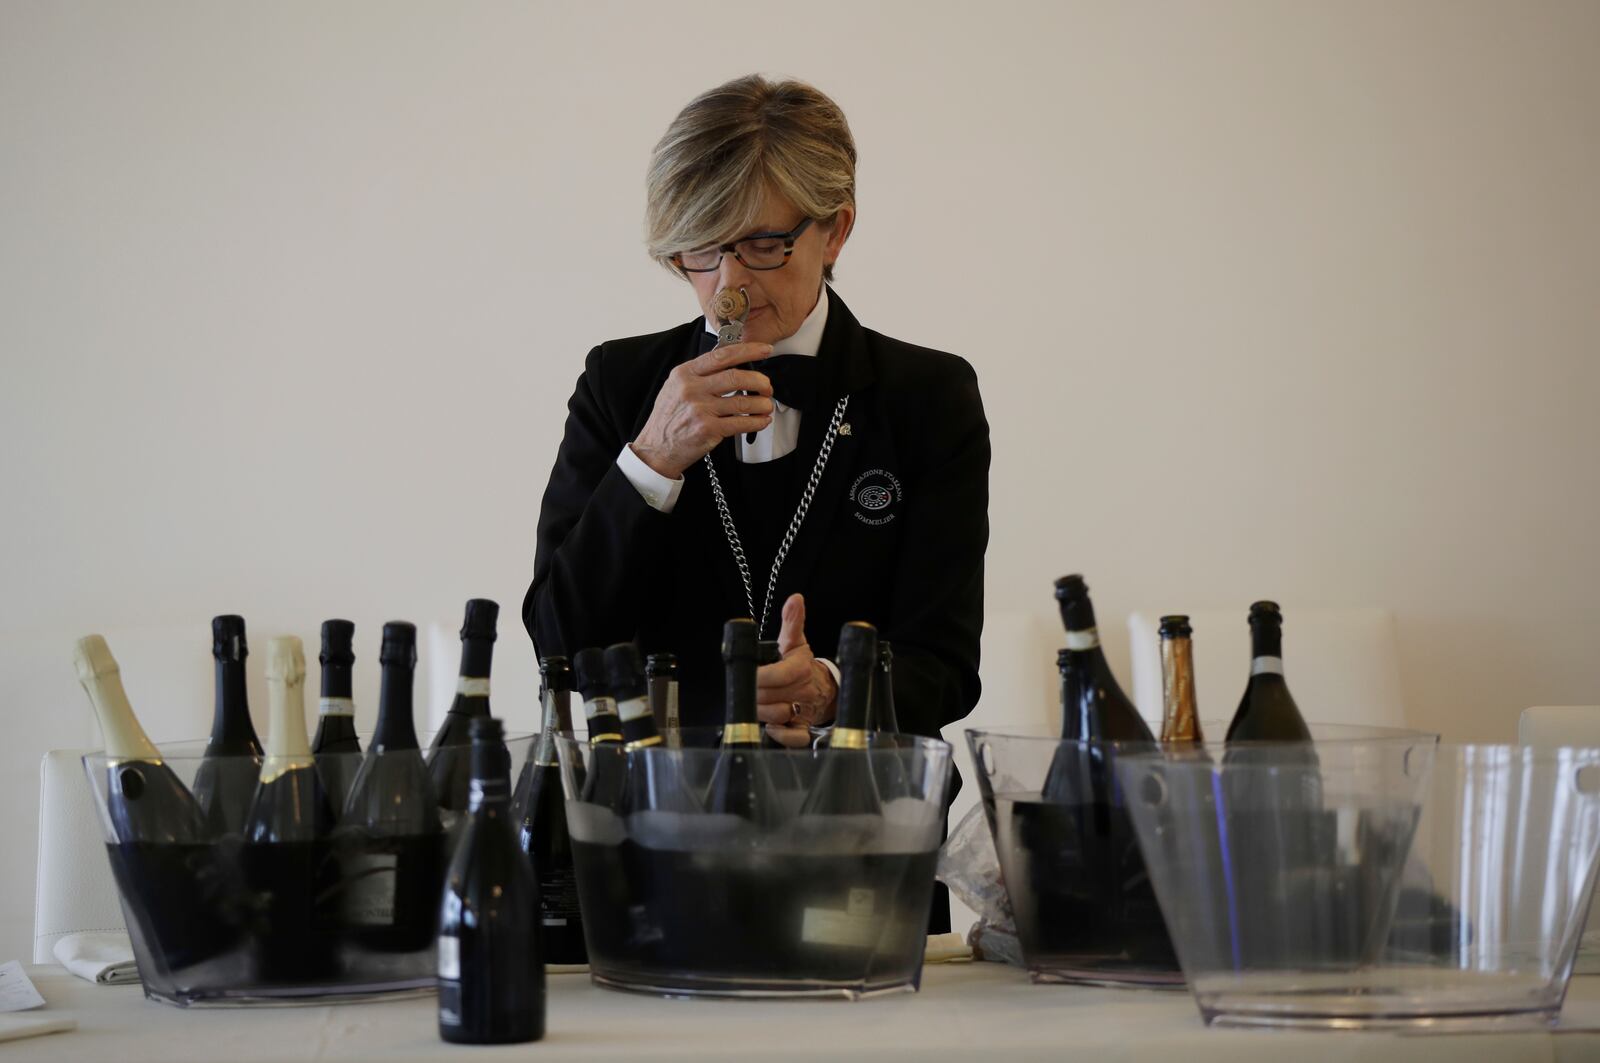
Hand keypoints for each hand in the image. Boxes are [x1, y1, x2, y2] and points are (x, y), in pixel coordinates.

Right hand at [630, 341, 775, 478]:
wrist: (656, 448)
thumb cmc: (668, 418)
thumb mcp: (676, 387)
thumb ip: (700, 375)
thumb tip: (731, 364)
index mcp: (685, 374)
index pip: (721, 356)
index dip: (748, 350)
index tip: (764, 350)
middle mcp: (692, 389)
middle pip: (736, 377)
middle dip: (759, 381)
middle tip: (767, 386)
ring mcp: (700, 410)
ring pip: (742, 402)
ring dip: (761, 404)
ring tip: (766, 405)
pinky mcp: (708, 429)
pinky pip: (741, 423)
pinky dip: (756, 422)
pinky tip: (761, 421)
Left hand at [757, 594, 837, 746]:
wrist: (823, 688)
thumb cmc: (803, 664)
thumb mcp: (795, 641)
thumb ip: (791, 621)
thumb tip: (795, 599)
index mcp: (799, 668)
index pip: (776, 675)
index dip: (758, 677)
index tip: (749, 674)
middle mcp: (802, 690)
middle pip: (768, 696)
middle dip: (754, 693)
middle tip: (751, 688)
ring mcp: (803, 710)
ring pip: (776, 716)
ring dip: (762, 712)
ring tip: (760, 702)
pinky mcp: (803, 728)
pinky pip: (793, 737)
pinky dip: (781, 734)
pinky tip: (774, 725)